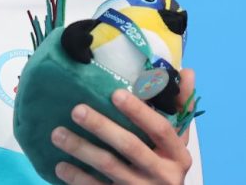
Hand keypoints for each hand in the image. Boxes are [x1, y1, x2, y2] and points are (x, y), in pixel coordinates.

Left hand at [51, 68, 195, 184]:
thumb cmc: (166, 167)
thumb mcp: (177, 143)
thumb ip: (181, 108)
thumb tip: (188, 71)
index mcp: (178, 155)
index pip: (161, 129)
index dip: (139, 111)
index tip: (115, 93)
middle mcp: (164, 175)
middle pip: (130, 146)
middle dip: (102, 127)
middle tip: (77, 110)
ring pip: (109, 167)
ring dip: (81, 149)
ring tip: (58, 134)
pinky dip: (77, 178)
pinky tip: (60, 165)